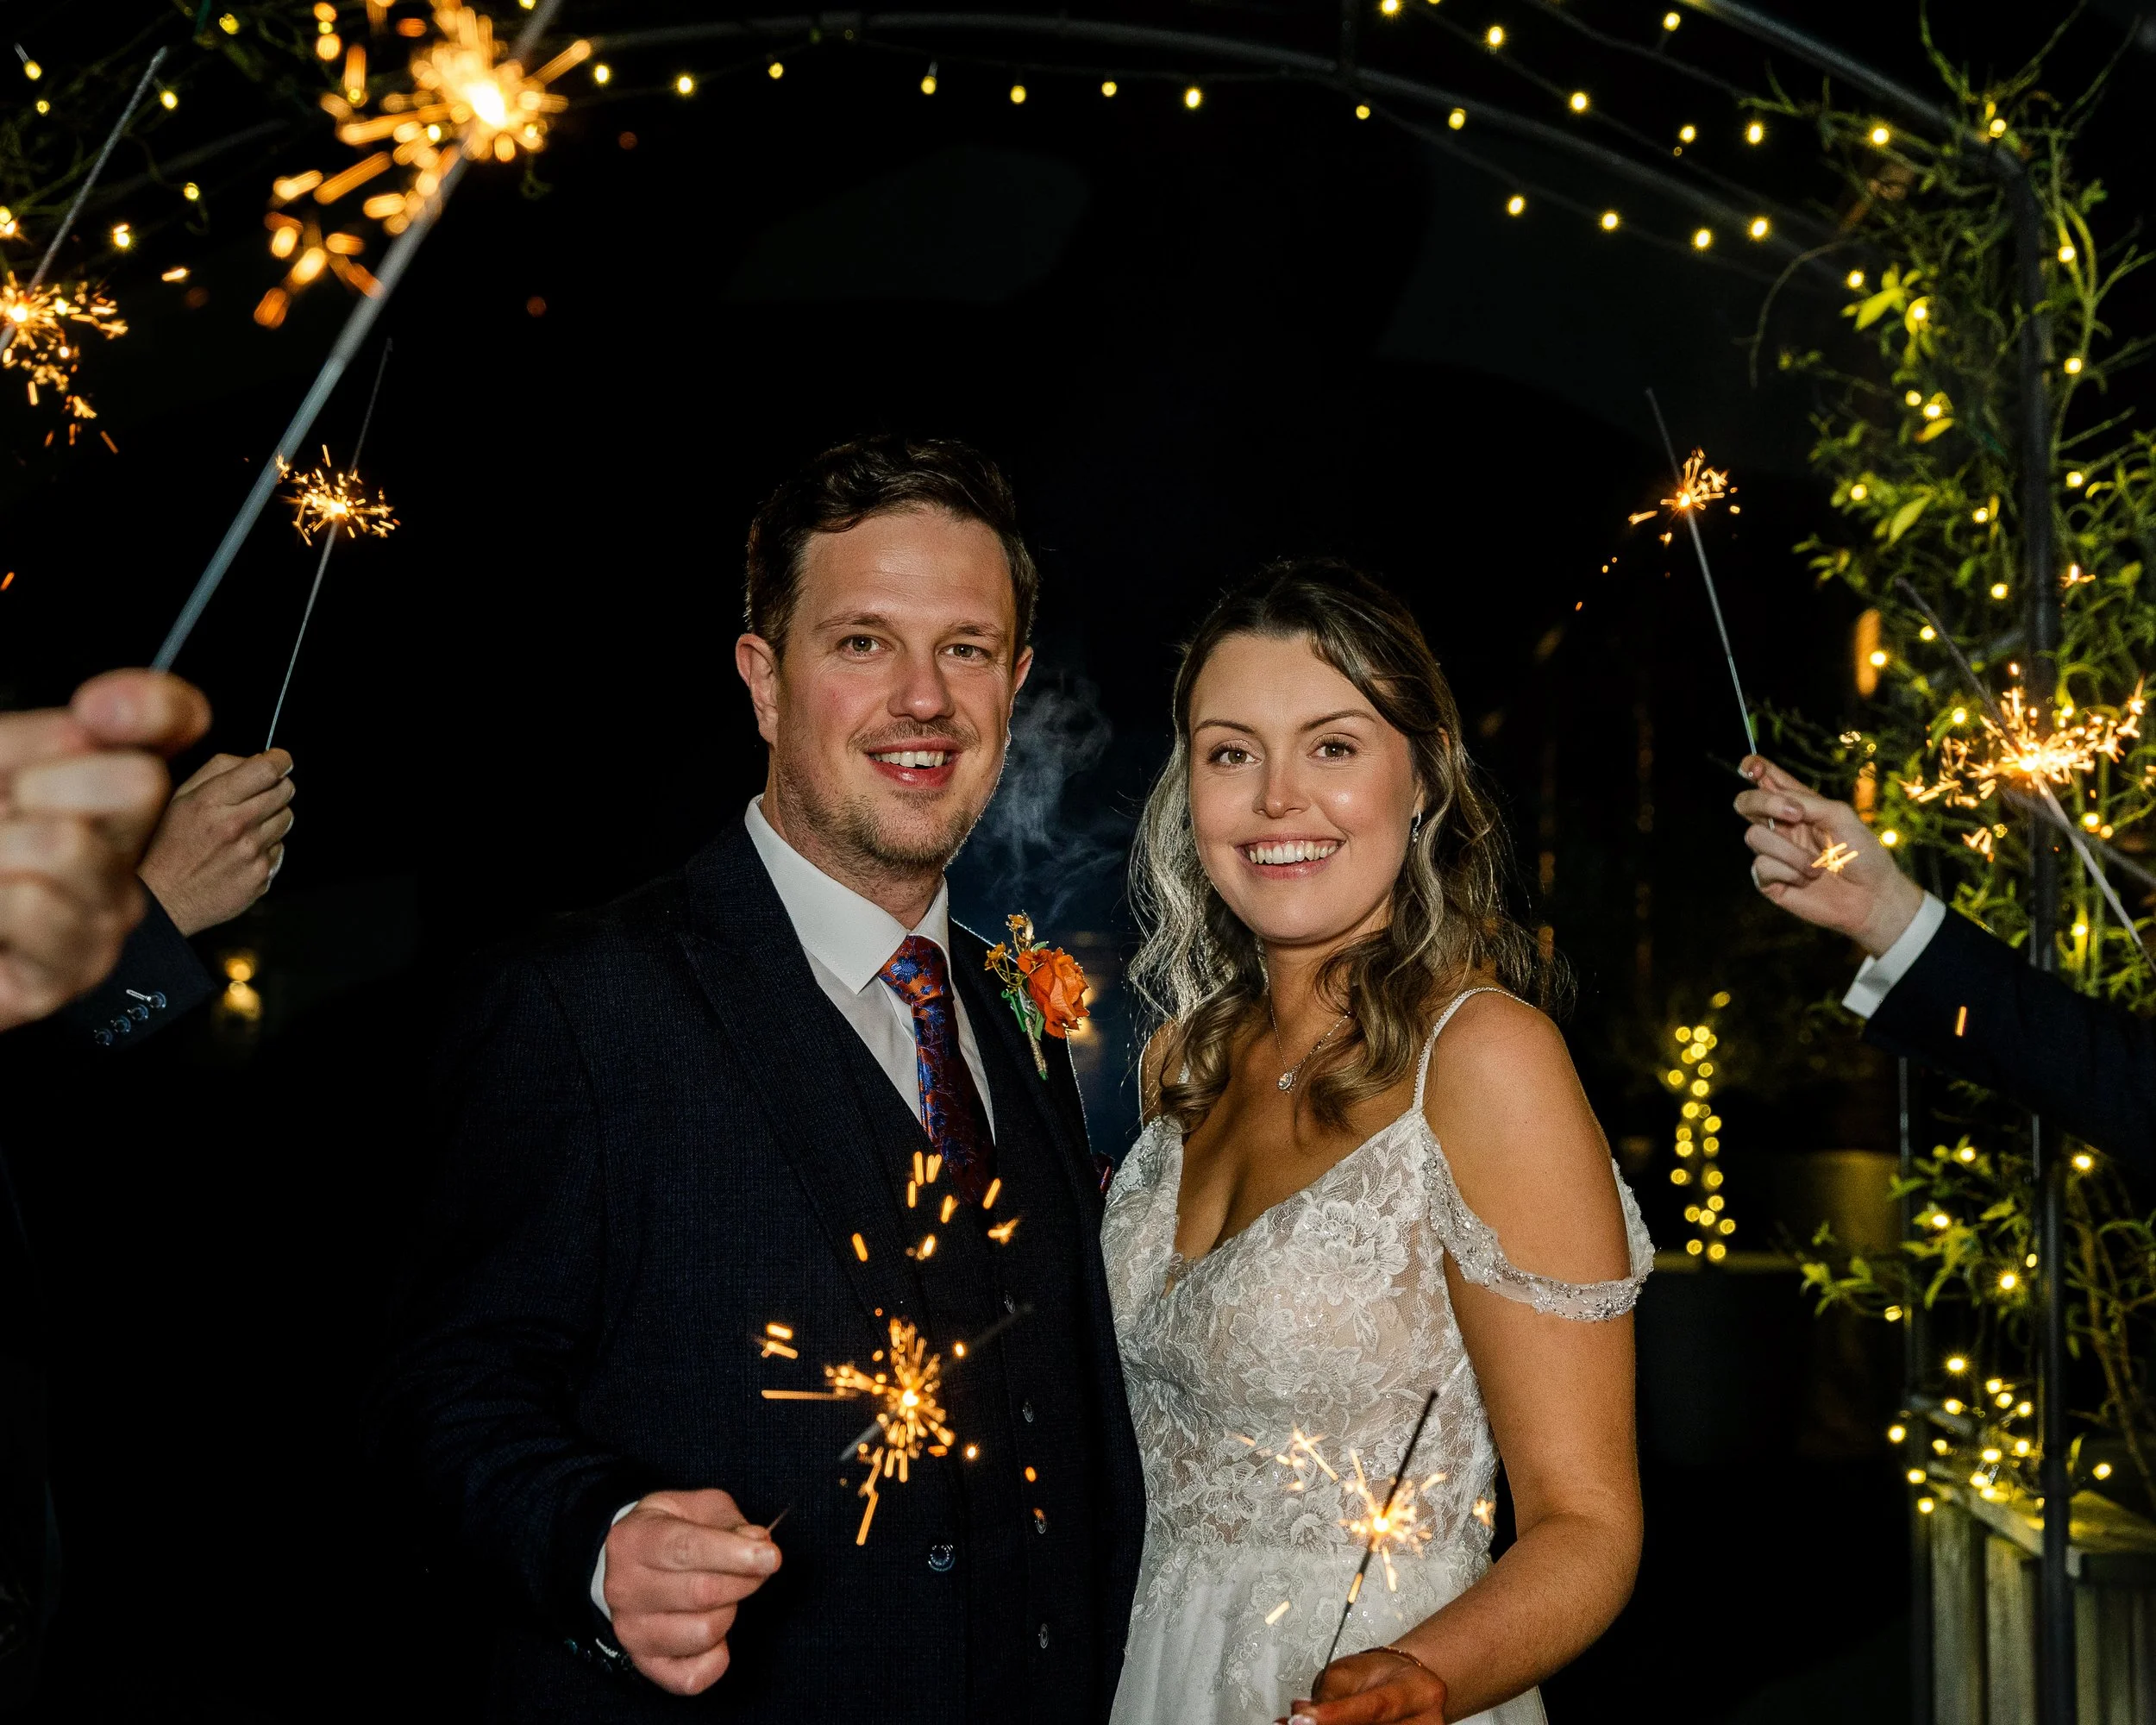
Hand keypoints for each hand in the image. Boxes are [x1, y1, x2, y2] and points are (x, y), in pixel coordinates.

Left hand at [0, 669, 210, 1029]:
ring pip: (69, 846)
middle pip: (143, 783)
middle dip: (44, 787)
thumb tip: (94, 724)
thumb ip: (35, 738)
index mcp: (99, 794)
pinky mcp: (66, 976)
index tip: (101, 709)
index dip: (158, 708)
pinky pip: (34, 904)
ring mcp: (101, 919)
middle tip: (4, 816)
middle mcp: (118, 854)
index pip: (173, 726)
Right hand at [138, 749, 294, 935]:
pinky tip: (239, 853)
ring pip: (286, 818)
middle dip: (277, 786)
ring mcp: (251, 854)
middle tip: (259, 793)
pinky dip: (266, 847)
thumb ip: (219, 769)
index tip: (280, 760)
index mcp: (212, 802)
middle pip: (285, 791)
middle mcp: (236, 826)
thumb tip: (259, 758)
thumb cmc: (167, 845)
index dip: (280, 760)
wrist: (162, 901)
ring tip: (242, 827)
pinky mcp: (261, 876)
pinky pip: (279, 849)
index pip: (267, 770)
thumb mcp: (179, 797)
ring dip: (271, 817)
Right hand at [602, 1488, 780, 1695]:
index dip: (735, 1554)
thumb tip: (758, 1543)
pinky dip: (717, 1659)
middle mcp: (623, 1588)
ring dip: (730, 1612)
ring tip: (726, 1597)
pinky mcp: (644, 1664)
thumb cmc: (672, 1531)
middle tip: (758, 1570)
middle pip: (701, 1593)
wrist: (631, 1564)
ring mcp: (630, 1630)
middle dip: (744, 1581)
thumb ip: (730, 1522)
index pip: (686, 1549)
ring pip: (703, 1633)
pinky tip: (717, 1634)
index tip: (771, 1557)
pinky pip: (692, 1678)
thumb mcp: (697, 1508)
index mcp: (633, 1540)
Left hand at [1287, 1648, 1448, 1724]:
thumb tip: (1301, 1716)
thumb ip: (1328, 1694)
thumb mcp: (1350, 1671)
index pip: (1375, 1707)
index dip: (1337, 1716)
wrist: (1406, 1685)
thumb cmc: (1379, 1675)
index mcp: (1417, 1690)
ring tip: (1300, 1724)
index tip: (1303, 1721)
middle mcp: (1426, 1723)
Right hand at [1735, 755, 1927, 956]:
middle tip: (1795, 814)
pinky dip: (1790, 872)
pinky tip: (1808, 880)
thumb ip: (1806, 801)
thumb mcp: (1839, 815)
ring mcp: (1772, 853)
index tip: (1756, 769)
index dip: (1752, 768)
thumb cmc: (1862, 853)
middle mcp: (1779, 825)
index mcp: (1796, 804)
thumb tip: (1776, 800)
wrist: (1871, 896)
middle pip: (1745, 802)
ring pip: (1754, 836)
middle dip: (1764, 803)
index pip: (1763, 778)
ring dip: (1791, 851)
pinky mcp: (1769, 880)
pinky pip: (1762, 867)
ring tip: (1816, 865)